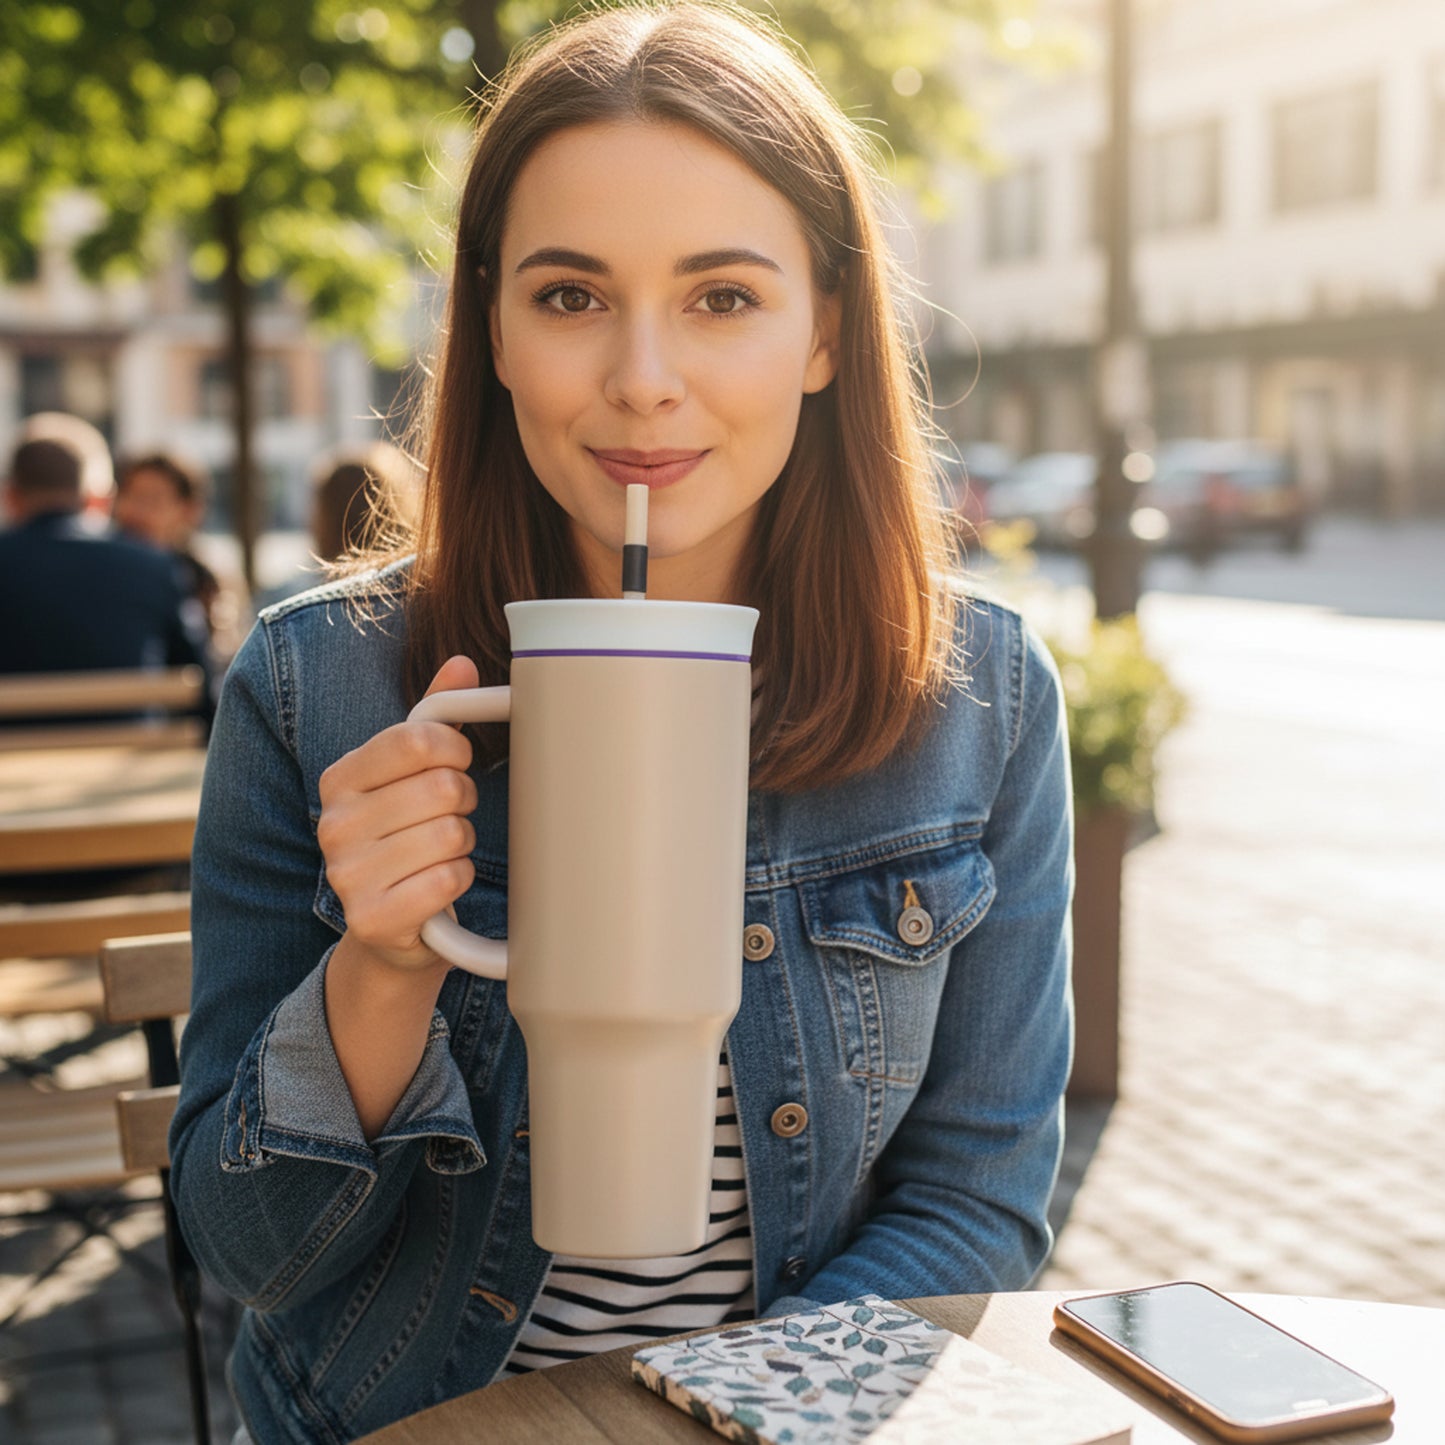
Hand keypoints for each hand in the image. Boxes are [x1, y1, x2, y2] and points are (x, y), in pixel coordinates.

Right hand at [317, 656, 479, 973]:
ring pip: (452, 834)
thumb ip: (436, 715)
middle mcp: (333, 823)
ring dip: (462, 844)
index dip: (456, 749)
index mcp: (340, 777)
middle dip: (463, 801)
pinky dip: (458, 880)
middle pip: (443, 786)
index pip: (418, 738)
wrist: (393, 928)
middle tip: (449, 816)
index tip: (457, 763)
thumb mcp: (414, 772)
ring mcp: (347, 875)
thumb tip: (464, 664)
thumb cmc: (409, 835)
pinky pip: (449, 879)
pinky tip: (437, 886)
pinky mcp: (372, 919)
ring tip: (439, 853)